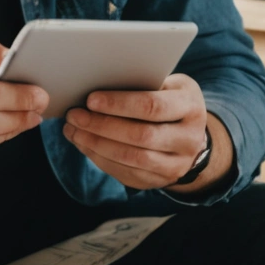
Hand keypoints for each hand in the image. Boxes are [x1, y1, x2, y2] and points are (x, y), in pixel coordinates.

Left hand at [61, 73, 215, 190]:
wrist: (190, 136)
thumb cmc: (169, 100)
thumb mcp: (166, 85)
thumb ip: (141, 84)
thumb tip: (97, 83)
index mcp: (191, 107)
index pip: (153, 107)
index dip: (119, 104)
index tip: (90, 99)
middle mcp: (189, 140)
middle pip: (141, 136)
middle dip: (102, 126)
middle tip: (74, 116)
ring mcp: (176, 165)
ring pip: (131, 158)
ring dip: (96, 144)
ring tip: (73, 130)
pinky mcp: (159, 181)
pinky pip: (125, 173)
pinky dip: (99, 158)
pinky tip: (83, 144)